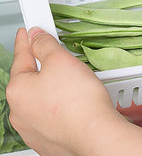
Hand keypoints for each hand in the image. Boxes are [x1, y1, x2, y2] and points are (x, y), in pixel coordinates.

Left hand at [6, 27, 121, 155]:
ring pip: (43, 98)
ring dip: (55, 88)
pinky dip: (62, 106)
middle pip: (31, 78)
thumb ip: (45, 44)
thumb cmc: (78, 102)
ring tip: (76, 84)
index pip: (21, 56)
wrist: (94, 135)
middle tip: (61, 58)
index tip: (28, 32)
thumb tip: (36, 37)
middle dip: (45, 66)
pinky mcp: (49, 139)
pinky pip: (53, 115)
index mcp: (18, 90)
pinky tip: (76, 102)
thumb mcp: (61, 60)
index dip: (26, 40)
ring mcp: (33, 128)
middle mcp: (20, 112)